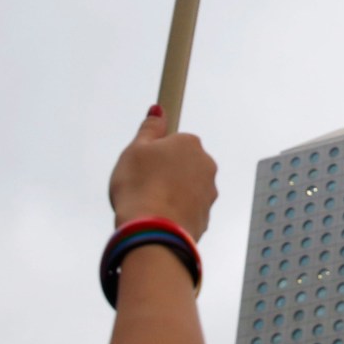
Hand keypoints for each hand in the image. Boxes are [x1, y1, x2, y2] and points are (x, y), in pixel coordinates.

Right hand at [109, 106, 216, 239]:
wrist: (153, 232)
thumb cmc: (141, 188)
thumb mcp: (134, 150)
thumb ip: (149, 129)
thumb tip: (158, 110)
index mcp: (190, 144)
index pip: (175, 140)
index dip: (157, 151)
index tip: (147, 161)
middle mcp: (206, 166)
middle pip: (182, 164)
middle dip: (165, 173)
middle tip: (142, 184)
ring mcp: (208, 193)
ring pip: (186, 188)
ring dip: (171, 194)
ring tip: (149, 204)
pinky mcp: (205, 217)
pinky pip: (187, 210)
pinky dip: (174, 213)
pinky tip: (158, 218)